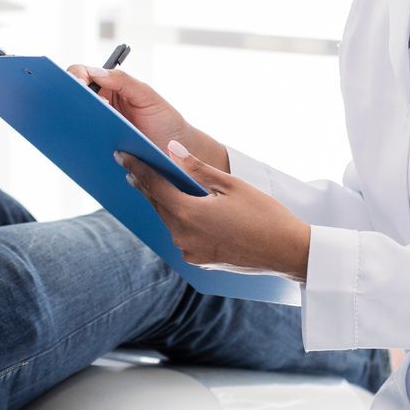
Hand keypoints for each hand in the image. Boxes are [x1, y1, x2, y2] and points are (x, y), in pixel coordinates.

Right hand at [67, 65, 227, 169]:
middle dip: (68, 100)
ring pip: (75, 123)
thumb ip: (123, 81)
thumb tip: (94, 72)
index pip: (83, 74)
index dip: (74, 76)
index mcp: (109, 87)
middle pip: (74, 97)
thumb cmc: (165, 120)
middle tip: (74, 107)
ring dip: (73, 124)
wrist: (178, 152)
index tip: (77, 84)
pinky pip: (83, 144)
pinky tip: (84, 146)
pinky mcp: (100, 148)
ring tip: (80, 128)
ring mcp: (98, 127)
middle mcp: (100, 105)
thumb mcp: (147, 96)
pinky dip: (80, 144)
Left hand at [119, 141, 310, 279]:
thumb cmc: (264, 214)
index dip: (136, 168)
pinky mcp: (200, 260)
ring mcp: (190, 252)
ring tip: (159, 186)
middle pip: (159, 204)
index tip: (121, 155)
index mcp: (188, 214)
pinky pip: (183, 236)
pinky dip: (181, 221)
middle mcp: (183, 236)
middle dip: (148, 185)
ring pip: (170, 221)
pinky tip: (186, 210)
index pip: (154, 185)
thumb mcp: (231, 184)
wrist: (287, 252)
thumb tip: (171, 149)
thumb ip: (197, 168)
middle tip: (134, 167)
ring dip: (165, 204)